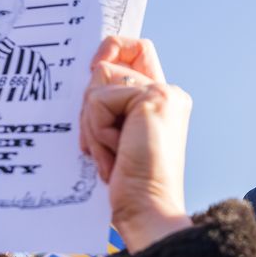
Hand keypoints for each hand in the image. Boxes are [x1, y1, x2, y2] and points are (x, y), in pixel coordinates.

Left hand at [81, 36, 191, 252]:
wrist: (147, 208)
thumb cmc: (129, 184)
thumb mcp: (113, 136)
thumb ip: (106, 103)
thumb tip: (90, 73)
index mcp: (160, 101)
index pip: (137, 50)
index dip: (113, 48)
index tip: (95, 66)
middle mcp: (166, 92)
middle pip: (105, 66)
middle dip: (90, 108)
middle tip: (105, 146)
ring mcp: (162, 93)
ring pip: (98, 82)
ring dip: (93, 125)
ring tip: (113, 155)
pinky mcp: (153, 98)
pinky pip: (100, 99)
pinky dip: (98, 131)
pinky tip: (117, 154)